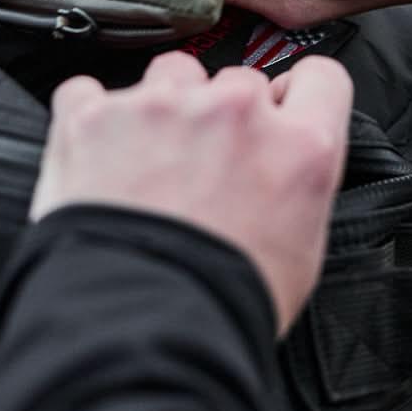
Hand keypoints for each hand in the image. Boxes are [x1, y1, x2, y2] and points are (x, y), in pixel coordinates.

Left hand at [30, 51, 351, 332]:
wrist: (136, 336)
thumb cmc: (220, 307)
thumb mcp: (301, 252)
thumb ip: (298, 182)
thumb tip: (286, 165)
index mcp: (298, 147)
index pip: (321, 77)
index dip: (297, 95)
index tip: (279, 110)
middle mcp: (235, 112)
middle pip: (238, 81)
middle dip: (222, 116)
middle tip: (202, 170)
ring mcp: (162, 107)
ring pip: (171, 75)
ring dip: (163, 109)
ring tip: (147, 167)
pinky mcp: (96, 117)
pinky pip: (90, 94)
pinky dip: (91, 121)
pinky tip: (97, 159)